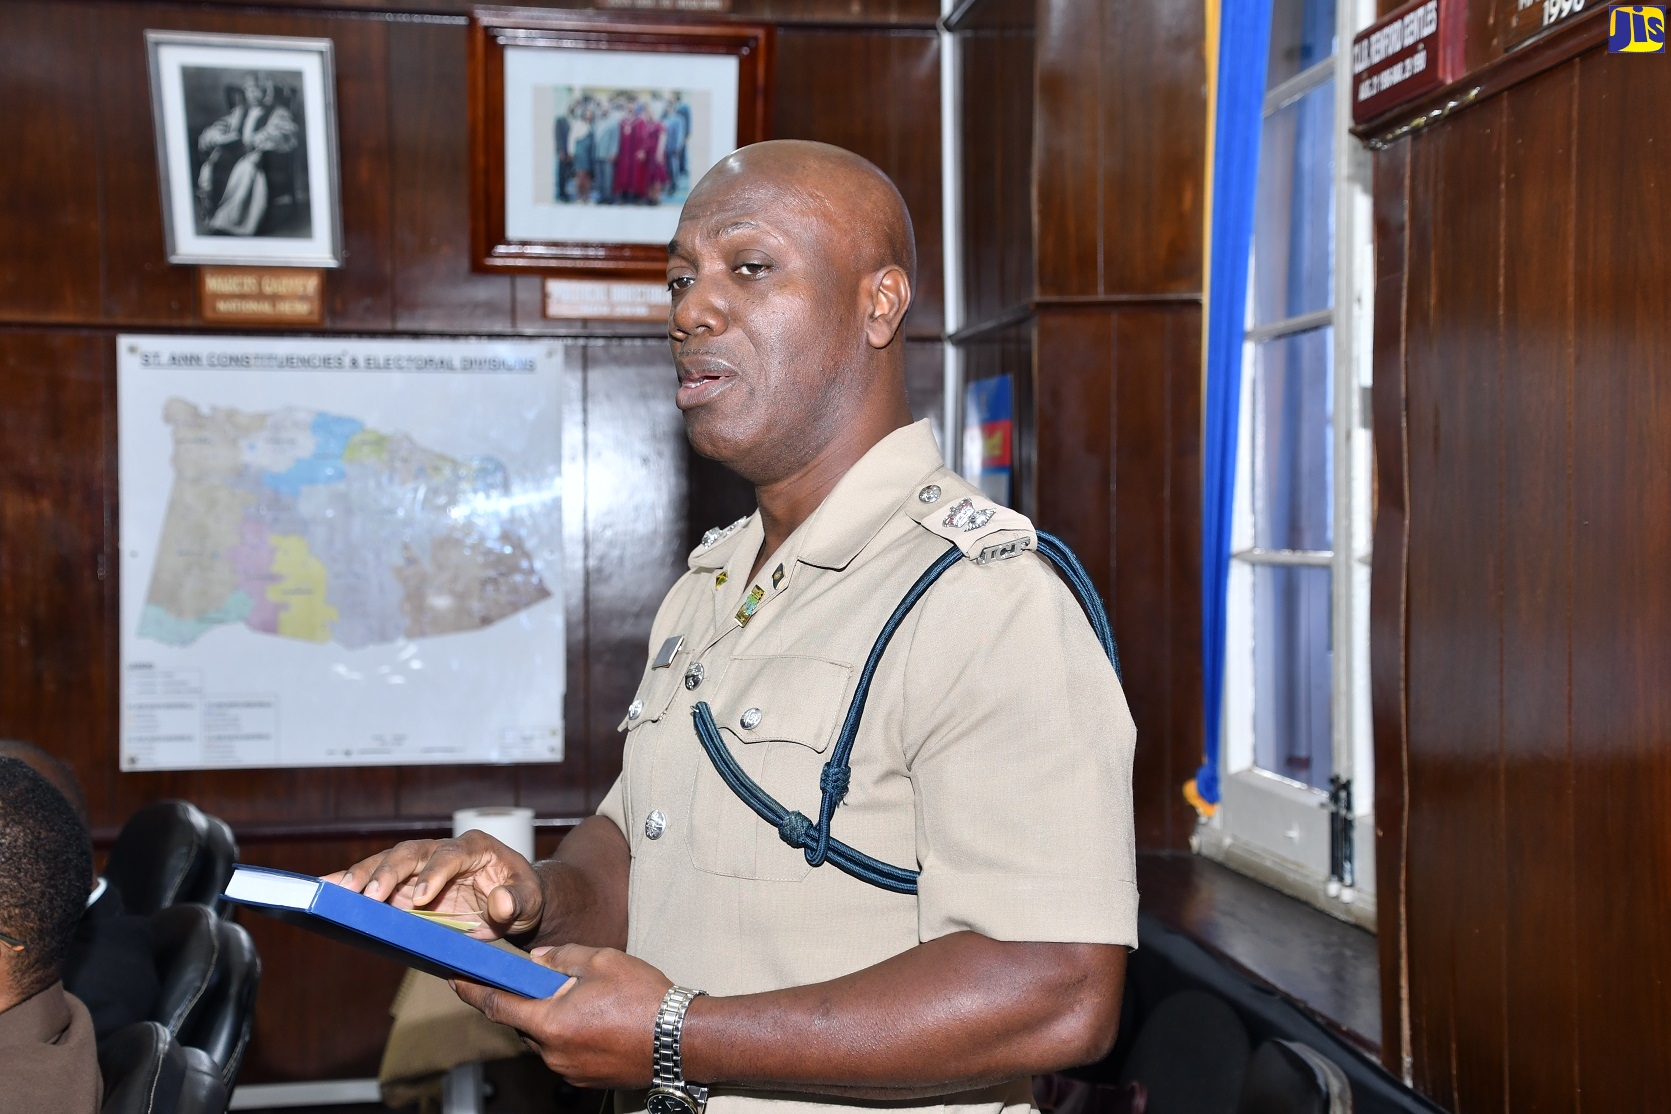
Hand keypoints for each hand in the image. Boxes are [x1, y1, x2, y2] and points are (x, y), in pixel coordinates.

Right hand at [322, 831, 543, 938]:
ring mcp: (419, 868)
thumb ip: (518, 900)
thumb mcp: (531, 899)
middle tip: (368, 896)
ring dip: (361, 877)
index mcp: (475, 847)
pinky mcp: (403, 887)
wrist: (511, 900)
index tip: (421, 897)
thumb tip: (501, 903)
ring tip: (335, 893)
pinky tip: (324, 890)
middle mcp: (442, 851)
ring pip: (386, 864)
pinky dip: (350, 885)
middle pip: (411, 853)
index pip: (452, 855)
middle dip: (388, 872)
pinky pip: (374, 883)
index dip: (435, 873)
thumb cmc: (521, 895)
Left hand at [452, 945, 673, 1088]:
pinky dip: (568, 1035)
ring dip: (551, 1019)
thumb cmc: (643, 997)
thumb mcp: (601, 961)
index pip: (497, 1006)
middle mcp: (552, 1053)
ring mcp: (568, 1071)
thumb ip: (561, 958)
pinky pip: (563, 1053)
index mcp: (550, 1022)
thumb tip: (536, 963)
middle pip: (523, 1023)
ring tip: (582, 999)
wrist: (681, 1039)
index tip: (454, 979)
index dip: (472, 992)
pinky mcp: (585, 1080)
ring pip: (544, 1039)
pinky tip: (594, 1020)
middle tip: (547, 980)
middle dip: (527, 1001)